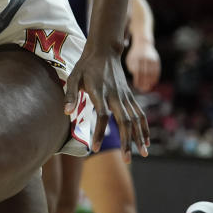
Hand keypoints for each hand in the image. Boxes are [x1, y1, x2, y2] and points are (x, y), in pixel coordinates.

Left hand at [65, 46, 149, 160]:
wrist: (104, 52)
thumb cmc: (85, 66)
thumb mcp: (73, 77)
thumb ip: (70, 95)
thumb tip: (66, 113)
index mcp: (99, 92)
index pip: (102, 116)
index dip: (99, 132)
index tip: (94, 148)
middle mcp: (115, 95)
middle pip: (124, 121)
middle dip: (126, 141)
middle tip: (127, 160)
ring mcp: (125, 96)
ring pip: (135, 119)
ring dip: (139, 137)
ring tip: (143, 154)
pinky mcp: (130, 96)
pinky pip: (139, 114)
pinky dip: (144, 127)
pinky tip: (146, 141)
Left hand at [125, 38, 160, 92]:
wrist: (143, 44)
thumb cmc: (134, 55)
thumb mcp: (130, 60)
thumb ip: (132, 68)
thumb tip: (136, 77)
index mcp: (137, 59)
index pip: (137, 72)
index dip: (138, 80)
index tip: (137, 86)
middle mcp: (145, 59)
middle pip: (145, 73)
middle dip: (145, 82)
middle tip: (143, 90)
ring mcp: (152, 60)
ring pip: (152, 72)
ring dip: (151, 81)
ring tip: (148, 88)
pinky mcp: (157, 60)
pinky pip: (157, 70)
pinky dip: (155, 77)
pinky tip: (153, 83)